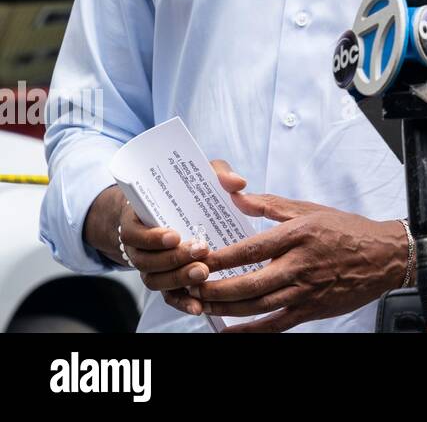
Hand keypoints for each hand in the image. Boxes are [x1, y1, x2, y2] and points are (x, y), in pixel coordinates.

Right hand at [100, 160, 245, 306]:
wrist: (168, 212)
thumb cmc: (184, 192)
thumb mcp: (198, 176)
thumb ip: (217, 173)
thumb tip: (238, 183)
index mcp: (138, 221)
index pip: (134, 233)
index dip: (152, 237)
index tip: (175, 235)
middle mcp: (139, 248)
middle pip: (146, 261)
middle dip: (173, 259)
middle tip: (200, 251)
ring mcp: (152, 268)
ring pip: (155, 281)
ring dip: (179, 279)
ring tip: (204, 273)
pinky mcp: (167, 282)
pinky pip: (170, 297)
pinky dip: (183, 303)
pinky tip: (199, 308)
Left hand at [173, 191, 407, 332]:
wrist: (384, 257)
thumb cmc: (347, 230)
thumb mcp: (310, 209)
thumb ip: (271, 206)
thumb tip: (237, 197)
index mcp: (299, 235)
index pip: (251, 249)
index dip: (220, 257)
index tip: (197, 258)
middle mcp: (300, 265)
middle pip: (249, 283)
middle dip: (215, 288)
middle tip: (191, 286)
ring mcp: (305, 291)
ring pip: (256, 306)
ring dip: (225, 308)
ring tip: (202, 304)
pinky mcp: (310, 310)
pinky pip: (273, 325)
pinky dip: (248, 332)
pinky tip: (227, 331)